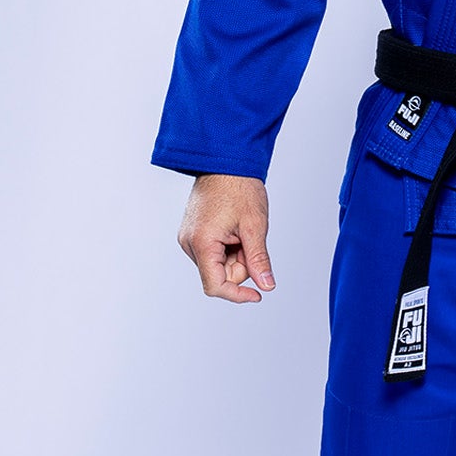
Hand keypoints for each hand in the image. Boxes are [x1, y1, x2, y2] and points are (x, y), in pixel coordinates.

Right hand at [178, 174, 274, 302]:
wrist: (225, 161)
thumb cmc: (239, 187)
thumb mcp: (255, 226)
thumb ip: (259, 259)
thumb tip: (267, 285)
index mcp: (201, 242)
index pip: (215, 286)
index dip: (238, 294)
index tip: (257, 294)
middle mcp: (189, 243)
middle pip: (220, 275)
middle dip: (241, 264)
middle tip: (251, 240)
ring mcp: (189, 238)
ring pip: (218, 264)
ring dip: (236, 255)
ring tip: (241, 229)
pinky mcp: (193, 233)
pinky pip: (214, 252)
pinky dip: (229, 247)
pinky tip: (234, 228)